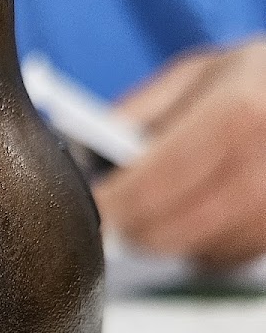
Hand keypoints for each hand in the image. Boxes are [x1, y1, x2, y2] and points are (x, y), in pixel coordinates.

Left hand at [94, 38, 265, 266]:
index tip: (90, 206)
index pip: (149, 186)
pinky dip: (200, 244)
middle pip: (167, 230)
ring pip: (191, 251)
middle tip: (117, 211)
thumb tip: (84, 154)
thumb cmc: (258, 81)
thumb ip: (140, 112)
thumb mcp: (200, 74)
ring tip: (166, 203)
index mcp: (235, 115)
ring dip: (166, 236)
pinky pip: (220, 259)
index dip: (110, 205)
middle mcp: (262, 166)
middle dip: (131, 225)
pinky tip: (204, 212)